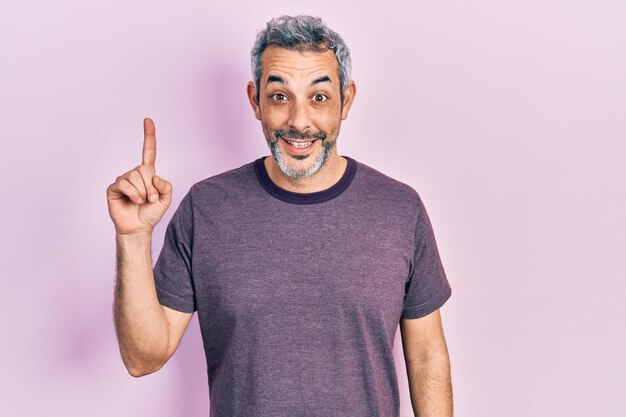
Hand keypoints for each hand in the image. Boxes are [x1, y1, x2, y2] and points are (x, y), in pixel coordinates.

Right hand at [106, 118, 172, 235]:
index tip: (148, 120)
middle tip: (151, 199)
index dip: (149, 136)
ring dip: (143, 192)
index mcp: (147, 174)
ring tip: (141, 201)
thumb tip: (155, 176)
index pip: (148, 151)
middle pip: (144, 169)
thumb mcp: (166, 200)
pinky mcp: (114, 187)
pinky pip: (125, 184)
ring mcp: (123, 180)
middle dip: (150, 187)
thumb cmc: (151, 213)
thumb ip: (166, 186)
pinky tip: (133, 201)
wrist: (139, 228)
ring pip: (135, 177)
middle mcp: (134, 174)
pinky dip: (133, 194)